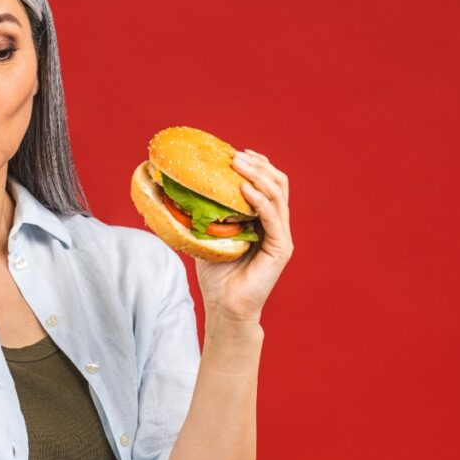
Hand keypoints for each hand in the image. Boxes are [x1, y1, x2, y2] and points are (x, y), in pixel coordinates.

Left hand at [194, 149, 293, 324]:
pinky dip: (259, 200)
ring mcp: (281, 236)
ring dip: (258, 176)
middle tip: (234, 156)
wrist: (224, 307)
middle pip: (277, 184)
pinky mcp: (280, 249)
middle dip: (258, 165)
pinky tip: (244, 189)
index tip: (234, 153)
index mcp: (263, 220)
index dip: (256, 165)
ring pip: (278, 195)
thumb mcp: (207, 235)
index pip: (267, 184)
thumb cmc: (216, 274)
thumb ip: (204, 214)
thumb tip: (179, 190)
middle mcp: (276, 225)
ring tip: (237, 165)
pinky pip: (273, 218)